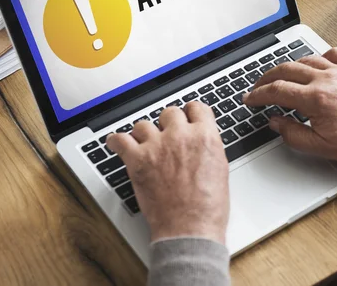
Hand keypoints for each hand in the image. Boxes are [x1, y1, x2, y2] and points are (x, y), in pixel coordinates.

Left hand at [107, 102, 229, 243]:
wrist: (190, 228)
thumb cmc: (207, 206)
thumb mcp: (220, 168)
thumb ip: (208, 147)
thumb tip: (200, 141)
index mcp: (205, 136)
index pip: (196, 108)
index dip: (191, 113)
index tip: (187, 117)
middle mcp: (181, 136)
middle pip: (170, 113)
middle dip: (169, 123)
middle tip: (167, 135)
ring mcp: (158, 146)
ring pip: (144, 124)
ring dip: (144, 133)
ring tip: (145, 143)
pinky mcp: (138, 160)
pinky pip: (120, 140)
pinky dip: (116, 141)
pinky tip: (117, 143)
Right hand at [244, 48, 336, 165]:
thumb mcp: (321, 147)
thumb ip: (292, 134)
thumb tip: (275, 122)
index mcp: (315, 99)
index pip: (276, 90)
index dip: (258, 94)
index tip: (250, 98)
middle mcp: (326, 79)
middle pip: (286, 70)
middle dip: (266, 77)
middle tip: (258, 86)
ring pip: (306, 59)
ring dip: (289, 66)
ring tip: (280, 75)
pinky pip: (332, 53)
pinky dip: (319, 56)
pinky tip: (315, 64)